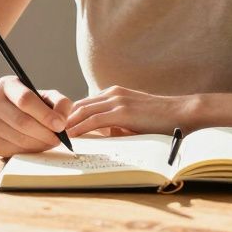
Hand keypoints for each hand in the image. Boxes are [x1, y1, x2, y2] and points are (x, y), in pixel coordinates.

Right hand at [0, 76, 72, 157]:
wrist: (0, 113)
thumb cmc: (28, 104)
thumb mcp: (44, 95)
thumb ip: (59, 103)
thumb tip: (62, 121)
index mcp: (6, 85)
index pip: (25, 100)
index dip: (45, 114)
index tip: (60, 125)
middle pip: (23, 122)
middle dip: (45, 133)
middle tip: (59, 138)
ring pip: (20, 139)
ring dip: (41, 143)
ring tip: (51, 141)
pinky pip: (15, 150)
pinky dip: (31, 150)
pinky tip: (38, 145)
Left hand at [65, 85, 191, 136]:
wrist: (182, 113)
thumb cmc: (160, 120)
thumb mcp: (133, 119)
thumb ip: (116, 123)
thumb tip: (102, 135)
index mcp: (114, 93)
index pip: (84, 103)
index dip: (69, 115)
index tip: (58, 127)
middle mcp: (112, 93)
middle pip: (78, 105)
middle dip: (63, 119)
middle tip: (50, 132)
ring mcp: (117, 100)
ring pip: (82, 111)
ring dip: (67, 124)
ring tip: (55, 136)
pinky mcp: (122, 112)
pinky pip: (93, 121)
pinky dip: (79, 129)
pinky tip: (71, 137)